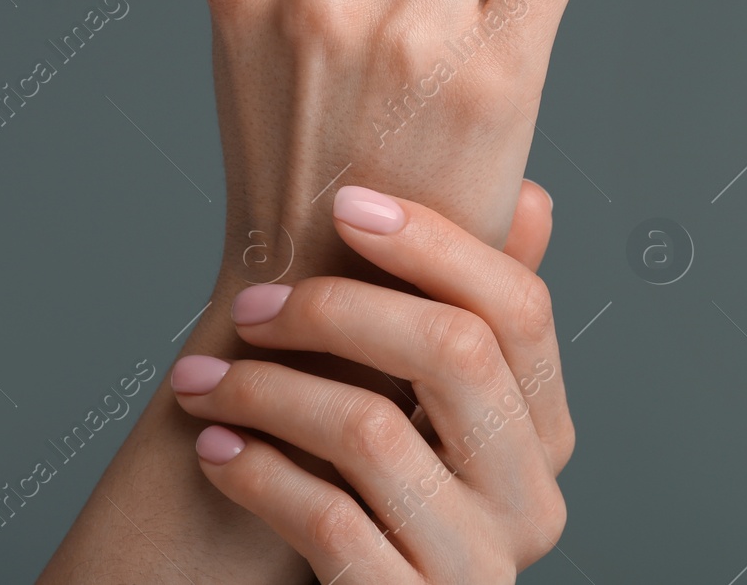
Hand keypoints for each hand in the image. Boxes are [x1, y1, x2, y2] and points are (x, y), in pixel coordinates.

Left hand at [172, 183, 571, 582]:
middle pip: (456, 350)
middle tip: (250, 305)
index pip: (520, 307)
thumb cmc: (380, 506)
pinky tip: (215, 451)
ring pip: (373, 433)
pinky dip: (257, 474)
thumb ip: (472, 320)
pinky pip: (327, 522)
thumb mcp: (432, 416)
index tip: (342, 204)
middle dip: (335, 308)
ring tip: (200, 383)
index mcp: (545, 432)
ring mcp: (478, 565)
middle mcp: (530, 498)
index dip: (434, 242)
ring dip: (267, 391)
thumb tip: (532, 198)